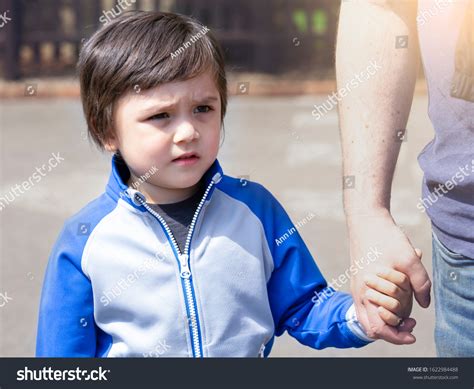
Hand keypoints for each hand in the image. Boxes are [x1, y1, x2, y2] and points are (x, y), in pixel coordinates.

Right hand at [348, 209, 430, 343]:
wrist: (366, 221)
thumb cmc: (385, 239)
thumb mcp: (410, 259)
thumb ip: (421, 284)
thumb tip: (424, 304)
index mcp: (367, 292)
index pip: (378, 328)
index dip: (396, 336)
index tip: (412, 332)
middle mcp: (359, 293)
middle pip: (372, 326)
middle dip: (393, 328)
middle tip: (411, 321)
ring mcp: (358, 288)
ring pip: (370, 316)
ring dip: (388, 317)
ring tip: (406, 310)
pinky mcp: (359, 282)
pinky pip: (369, 304)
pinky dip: (384, 306)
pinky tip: (398, 293)